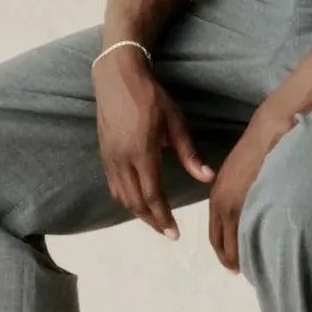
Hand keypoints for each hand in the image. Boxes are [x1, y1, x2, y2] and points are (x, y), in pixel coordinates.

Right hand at [94, 55, 213, 238]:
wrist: (117, 77)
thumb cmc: (151, 97)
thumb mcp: (175, 122)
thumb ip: (189, 154)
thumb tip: (207, 177)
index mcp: (142, 152)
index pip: (153, 195)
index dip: (164, 217)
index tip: (175, 233)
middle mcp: (122, 160)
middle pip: (135, 202)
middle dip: (152, 221)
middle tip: (169, 233)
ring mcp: (109, 158)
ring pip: (122, 197)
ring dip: (139, 213)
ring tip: (156, 221)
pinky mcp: (104, 154)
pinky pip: (113, 186)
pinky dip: (126, 199)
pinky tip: (138, 202)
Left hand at [208, 98, 297, 273]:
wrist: (271, 132)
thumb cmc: (258, 150)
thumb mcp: (238, 175)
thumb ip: (236, 196)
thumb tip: (244, 213)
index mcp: (217, 197)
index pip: (215, 235)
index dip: (223, 252)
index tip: (231, 263)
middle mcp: (223, 204)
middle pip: (223, 244)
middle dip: (231, 260)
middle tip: (242, 271)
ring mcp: (239, 205)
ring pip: (237, 244)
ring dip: (243, 258)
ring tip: (254, 267)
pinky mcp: (255, 203)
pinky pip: (253, 234)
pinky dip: (255, 247)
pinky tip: (265, 252)